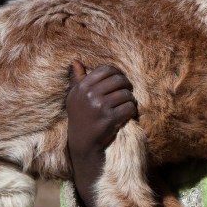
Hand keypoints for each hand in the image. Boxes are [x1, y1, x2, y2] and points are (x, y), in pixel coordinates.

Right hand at [66, 61, 137, 206]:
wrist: (83, 144)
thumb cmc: (80, 118)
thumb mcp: (75, 98)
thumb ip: (77, 79)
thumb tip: (76, 61)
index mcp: (82, 87)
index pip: (106, 70)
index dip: (117, 73)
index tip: (120, 81)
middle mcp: (89, 95)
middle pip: (119, 80)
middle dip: (127, 86)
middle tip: (127, 92)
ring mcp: (99, 107)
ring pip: (126, 94)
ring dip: (130, 100)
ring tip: (127, 105)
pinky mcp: (110, 119)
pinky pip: (129, 107)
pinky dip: (132, 111)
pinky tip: (128, 114)